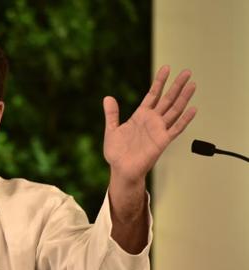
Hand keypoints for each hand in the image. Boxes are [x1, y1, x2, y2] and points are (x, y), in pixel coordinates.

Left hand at [103, 66, 196, 183]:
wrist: (121, 170)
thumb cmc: (117, 153)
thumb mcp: (112, 130)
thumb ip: (112, 114)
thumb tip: (108, 97)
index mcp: (140, 116)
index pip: (153, 95)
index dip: (159, 82)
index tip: (166, 68)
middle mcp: (152, 121)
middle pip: (167, 99)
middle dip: (176, 85)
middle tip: (187, 72)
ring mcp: (158, 130)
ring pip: (174, 110)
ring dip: (184, 98)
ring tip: (192, 85)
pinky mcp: (162, 141)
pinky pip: (176, 128)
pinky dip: (184, 119)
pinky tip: (192, 109)